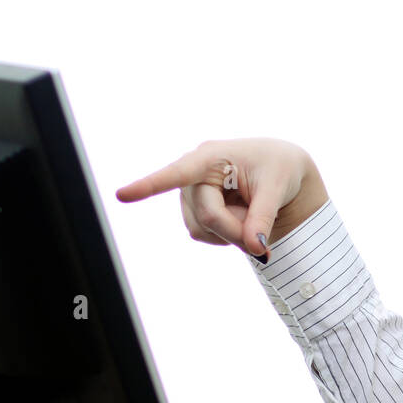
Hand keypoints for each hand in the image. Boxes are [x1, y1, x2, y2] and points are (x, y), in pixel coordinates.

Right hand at [114, 137, 328, 256]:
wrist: (281, 173)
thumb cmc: (279, 169)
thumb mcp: (278, 188)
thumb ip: (264, 217)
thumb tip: (255, 247)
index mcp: (212, 156)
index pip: (178, 173)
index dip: (149, 186)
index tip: (121, 195)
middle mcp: (194, 174)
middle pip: (207, 215)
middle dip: (236, 230)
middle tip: (264, 241)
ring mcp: (190, 193)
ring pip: (202, 229)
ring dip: (231, 233)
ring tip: (253, 213)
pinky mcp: (193, 210)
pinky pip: (204, 234)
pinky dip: (226, 236)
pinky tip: (240, 219)